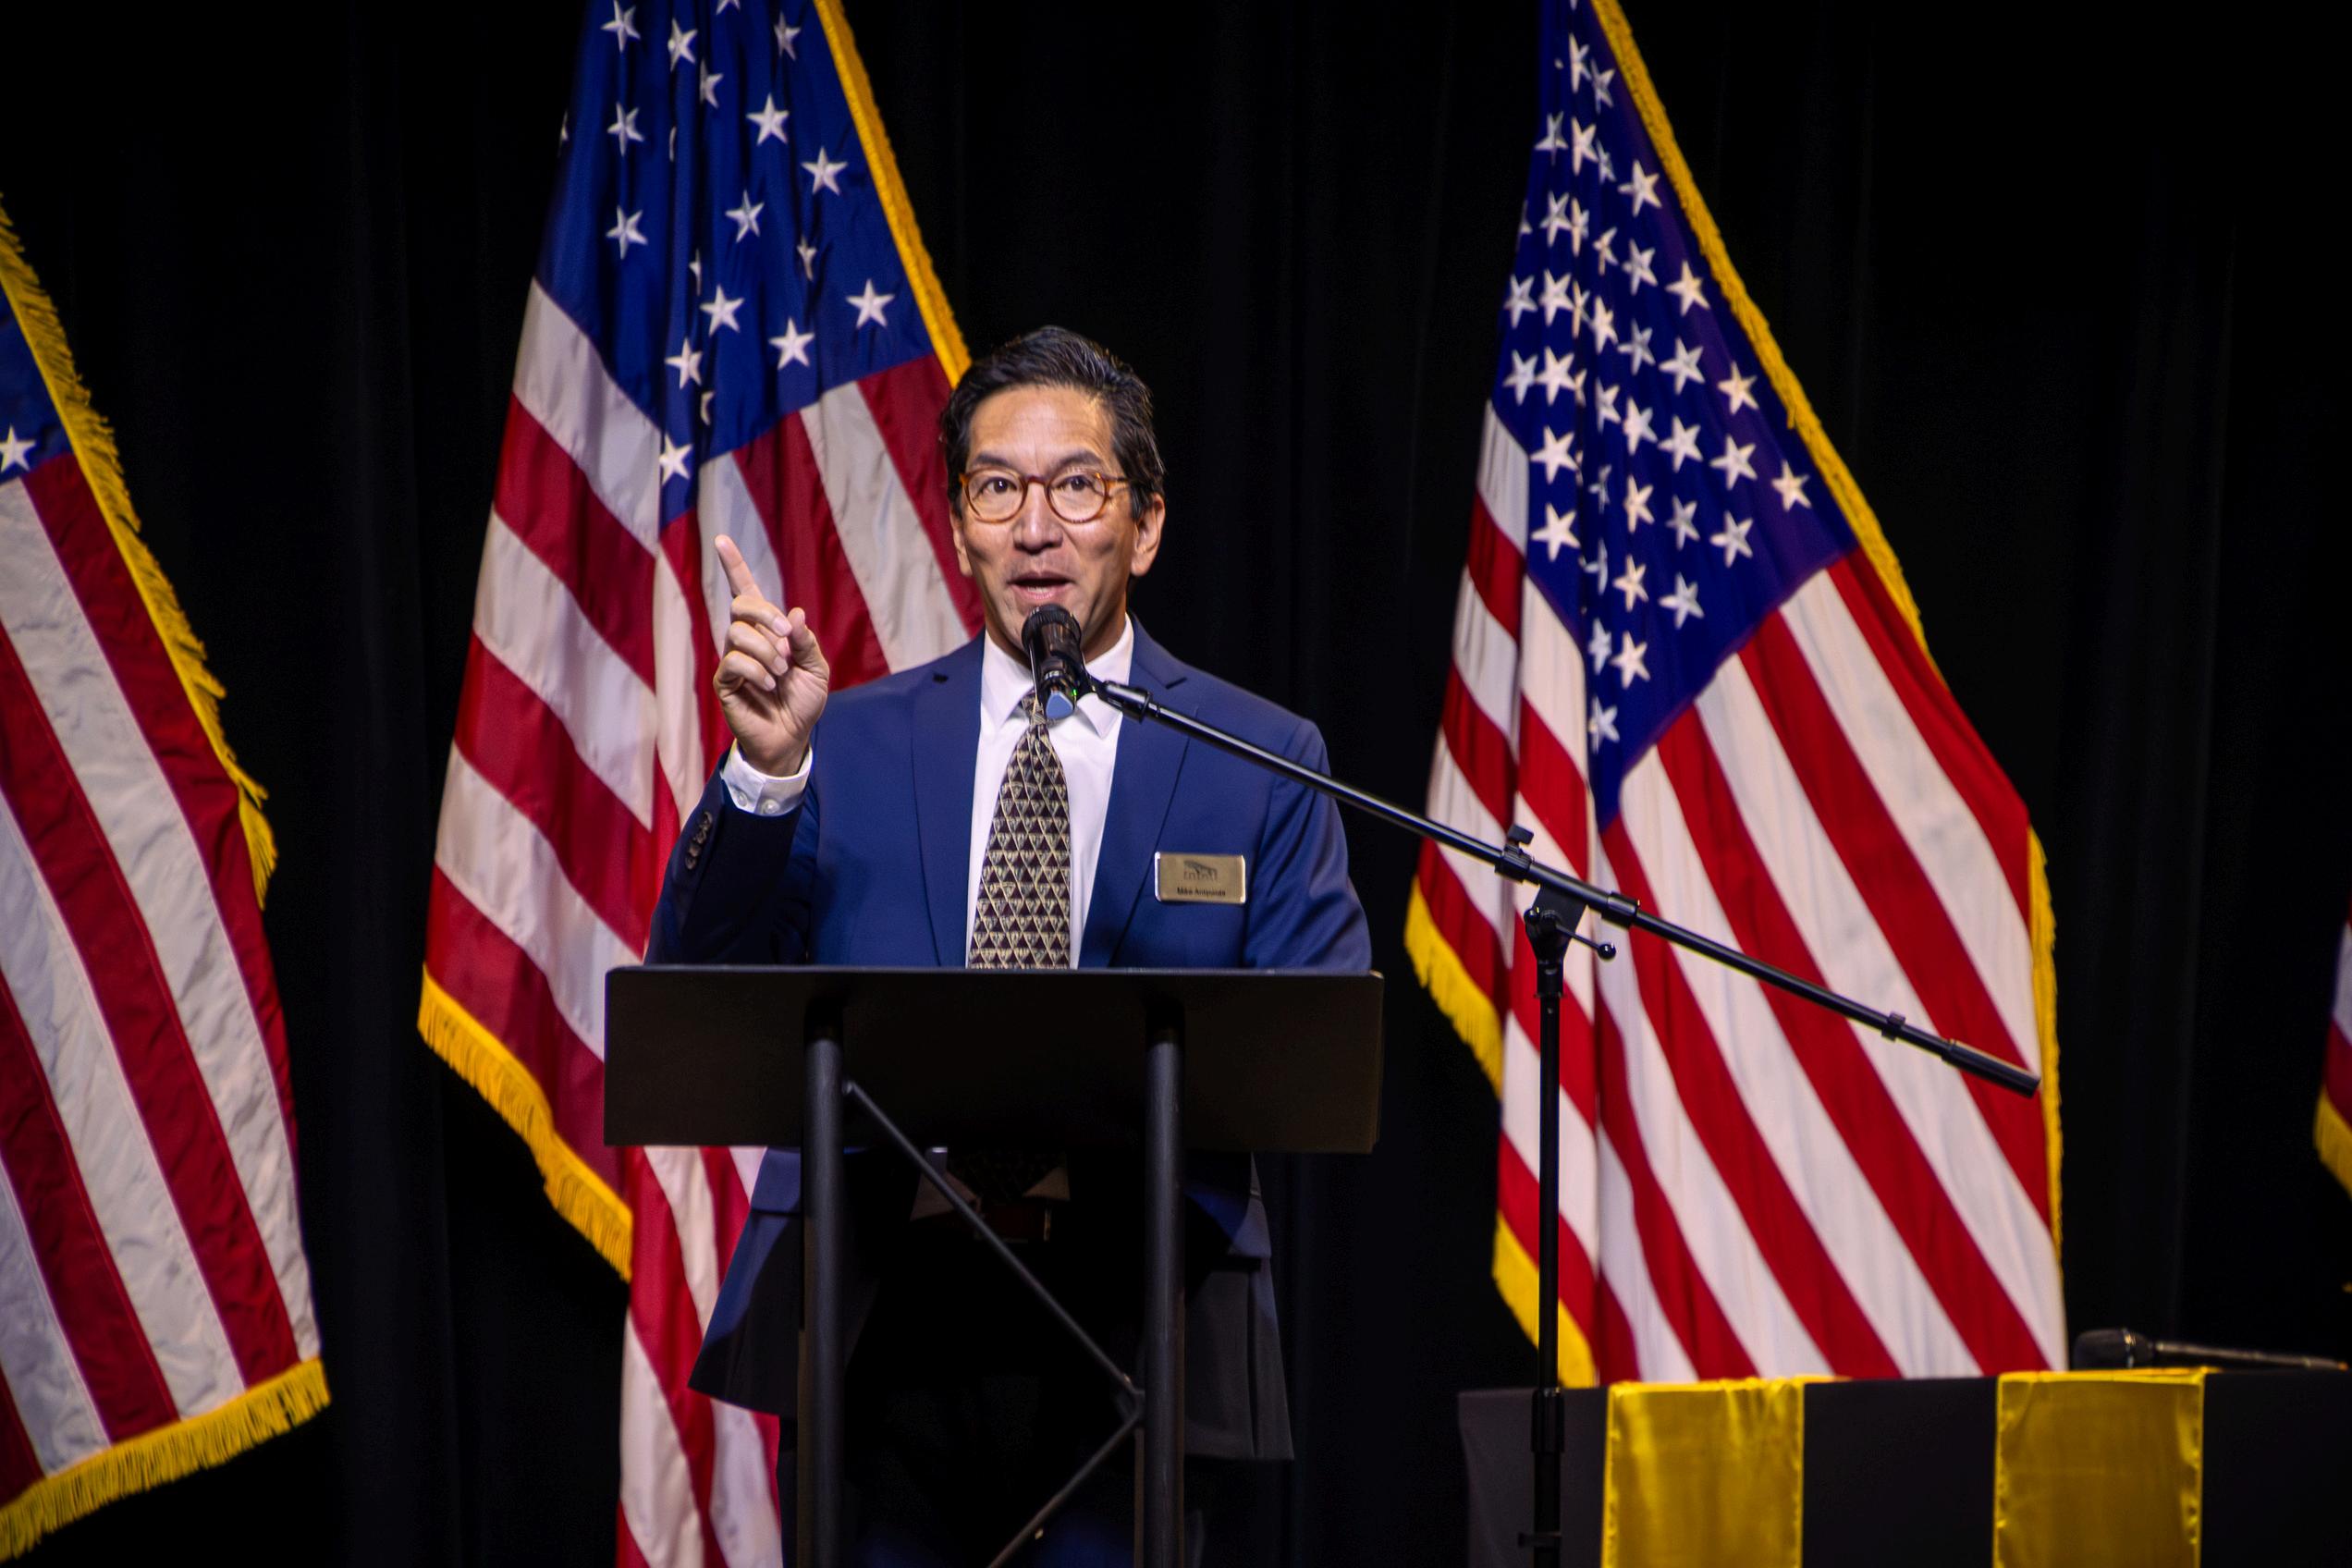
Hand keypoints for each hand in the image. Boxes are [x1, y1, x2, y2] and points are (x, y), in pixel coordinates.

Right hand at [712, 534, 828, 774]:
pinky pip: (734, 661)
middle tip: (785, 638)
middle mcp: (746, 639)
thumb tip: (793, 613)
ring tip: (781, 673)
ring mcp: (733, 659)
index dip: (734, 565)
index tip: (721, 539)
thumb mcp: (817, 668)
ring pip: (737, 633)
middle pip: (740, 605)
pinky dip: (757, 670)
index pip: (746, 590)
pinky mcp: (725, 681)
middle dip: (764, 615)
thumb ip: (806, 640)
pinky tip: (768, 685)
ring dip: (766, 651)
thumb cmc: (803, 701)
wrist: (793, 736)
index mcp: (768, 630)